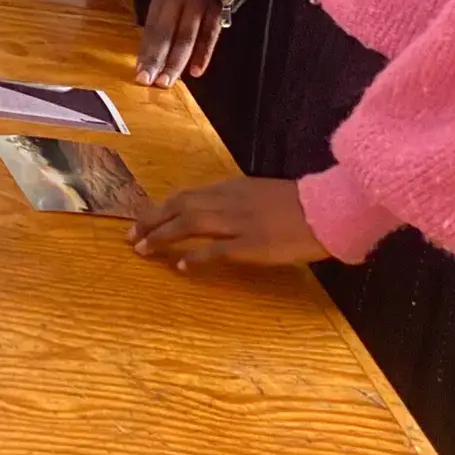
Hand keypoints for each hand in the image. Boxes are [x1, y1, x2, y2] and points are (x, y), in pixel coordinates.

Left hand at [129, 176, 327, 270]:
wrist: (324, 209)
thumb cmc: (295, 204)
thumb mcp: (257, 194)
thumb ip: (232, 200)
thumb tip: (208, 210)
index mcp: (229, 188)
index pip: (184, 195)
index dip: (159, 208)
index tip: (140, 220)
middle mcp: (227, 201)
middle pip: (179, 206)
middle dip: (151, 220)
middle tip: (130, 236)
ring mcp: (238, 222)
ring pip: (190, 223)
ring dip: (163, 235)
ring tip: (143, 249)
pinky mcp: (252, 244)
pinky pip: (217, 249)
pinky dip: (196, 256)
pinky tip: (181, 265)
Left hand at [135, 0, 223, 87]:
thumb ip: (165, 5)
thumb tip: (155, 34)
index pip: (152, 26)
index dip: (145, 49)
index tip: (137, 70)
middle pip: (165, 33)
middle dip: (155, 59)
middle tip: (146, 82)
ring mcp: (198, 2)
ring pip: (185, 37)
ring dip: (176, 61)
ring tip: (166, 82)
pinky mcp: (217, 3)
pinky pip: (210, 31)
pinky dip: (204, 52)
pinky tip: (196, 71)